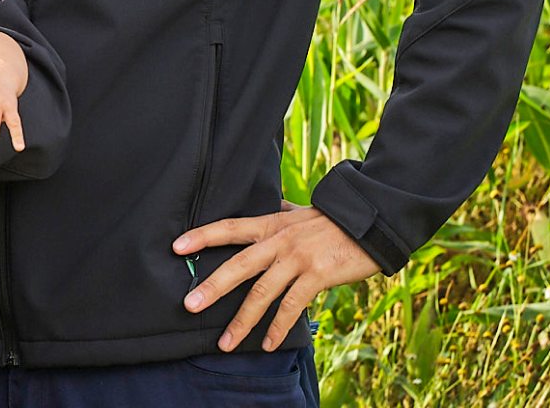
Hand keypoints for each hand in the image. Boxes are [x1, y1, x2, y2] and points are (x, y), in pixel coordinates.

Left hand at [174, 205, 379, 351]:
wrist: (372, 223)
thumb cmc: (335, 221)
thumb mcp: (303, 213)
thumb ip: (284, 212)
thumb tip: (274, 205)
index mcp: (271, 224)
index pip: (229, 228)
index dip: (202, 236)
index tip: (176, 247)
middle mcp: (279, 241)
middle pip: (238, 265)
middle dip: (212, 287)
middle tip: (189, 305)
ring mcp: (297, 259)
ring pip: (262, 293)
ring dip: (242, 321)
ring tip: (226, 342)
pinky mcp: (317, 275)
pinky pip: (292, 307)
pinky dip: (278, 328)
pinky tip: (268, 344)